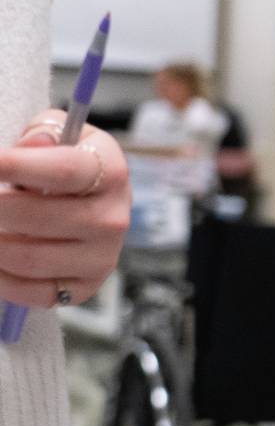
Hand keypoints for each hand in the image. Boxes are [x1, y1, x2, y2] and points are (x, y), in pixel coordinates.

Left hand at [0, 113, 129, 310]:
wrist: (89, 205)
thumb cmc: (64, 168)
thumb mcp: (61, 138)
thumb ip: (44, 134)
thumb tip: (34, 145)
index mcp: (110, 172)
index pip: (62, 170)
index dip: (16, 166)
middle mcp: (112, 218)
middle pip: (33, 217)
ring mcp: (101, 258)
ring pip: (26, 257)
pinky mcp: (84, 288)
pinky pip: (31, 291)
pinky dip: (0, 278)